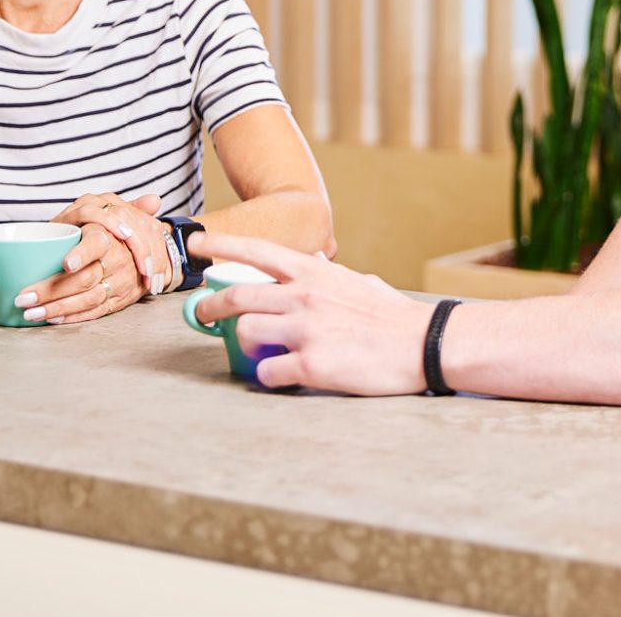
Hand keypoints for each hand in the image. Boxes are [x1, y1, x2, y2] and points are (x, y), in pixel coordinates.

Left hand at [15, 193, 168, 324]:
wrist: (156, 255)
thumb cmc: (120, 232)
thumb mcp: (114, 214)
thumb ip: (95, 207)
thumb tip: (136, 200)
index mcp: (110, 237)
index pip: (97, 245)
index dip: (82, 254)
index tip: (66, 263)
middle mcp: (118, 262)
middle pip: (83, 280)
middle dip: (50, 291)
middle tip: (23, 298)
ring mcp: (120, 284)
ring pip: (86, 299)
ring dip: (56, 308)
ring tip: (30, 313)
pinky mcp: (120, 300)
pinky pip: (95, 311)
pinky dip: (72, 316)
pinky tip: (52, 318)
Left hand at [189, 233, 428, 394]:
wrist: (423, 344)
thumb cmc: (392, 316)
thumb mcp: (358, 281)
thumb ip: (330, 274)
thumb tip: (319, 261)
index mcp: (315, 273)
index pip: (257, 252)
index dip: (222, 246)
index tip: (197, 244)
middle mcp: (305, 296)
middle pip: (237, 295)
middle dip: (211, 306)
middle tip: (202, 315)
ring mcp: (306, 330)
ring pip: (246, 332)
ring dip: (243, 344)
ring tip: (253, 350)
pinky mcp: (312, 365)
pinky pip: (268, 371)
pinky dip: (268, 375)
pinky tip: (279, 375)